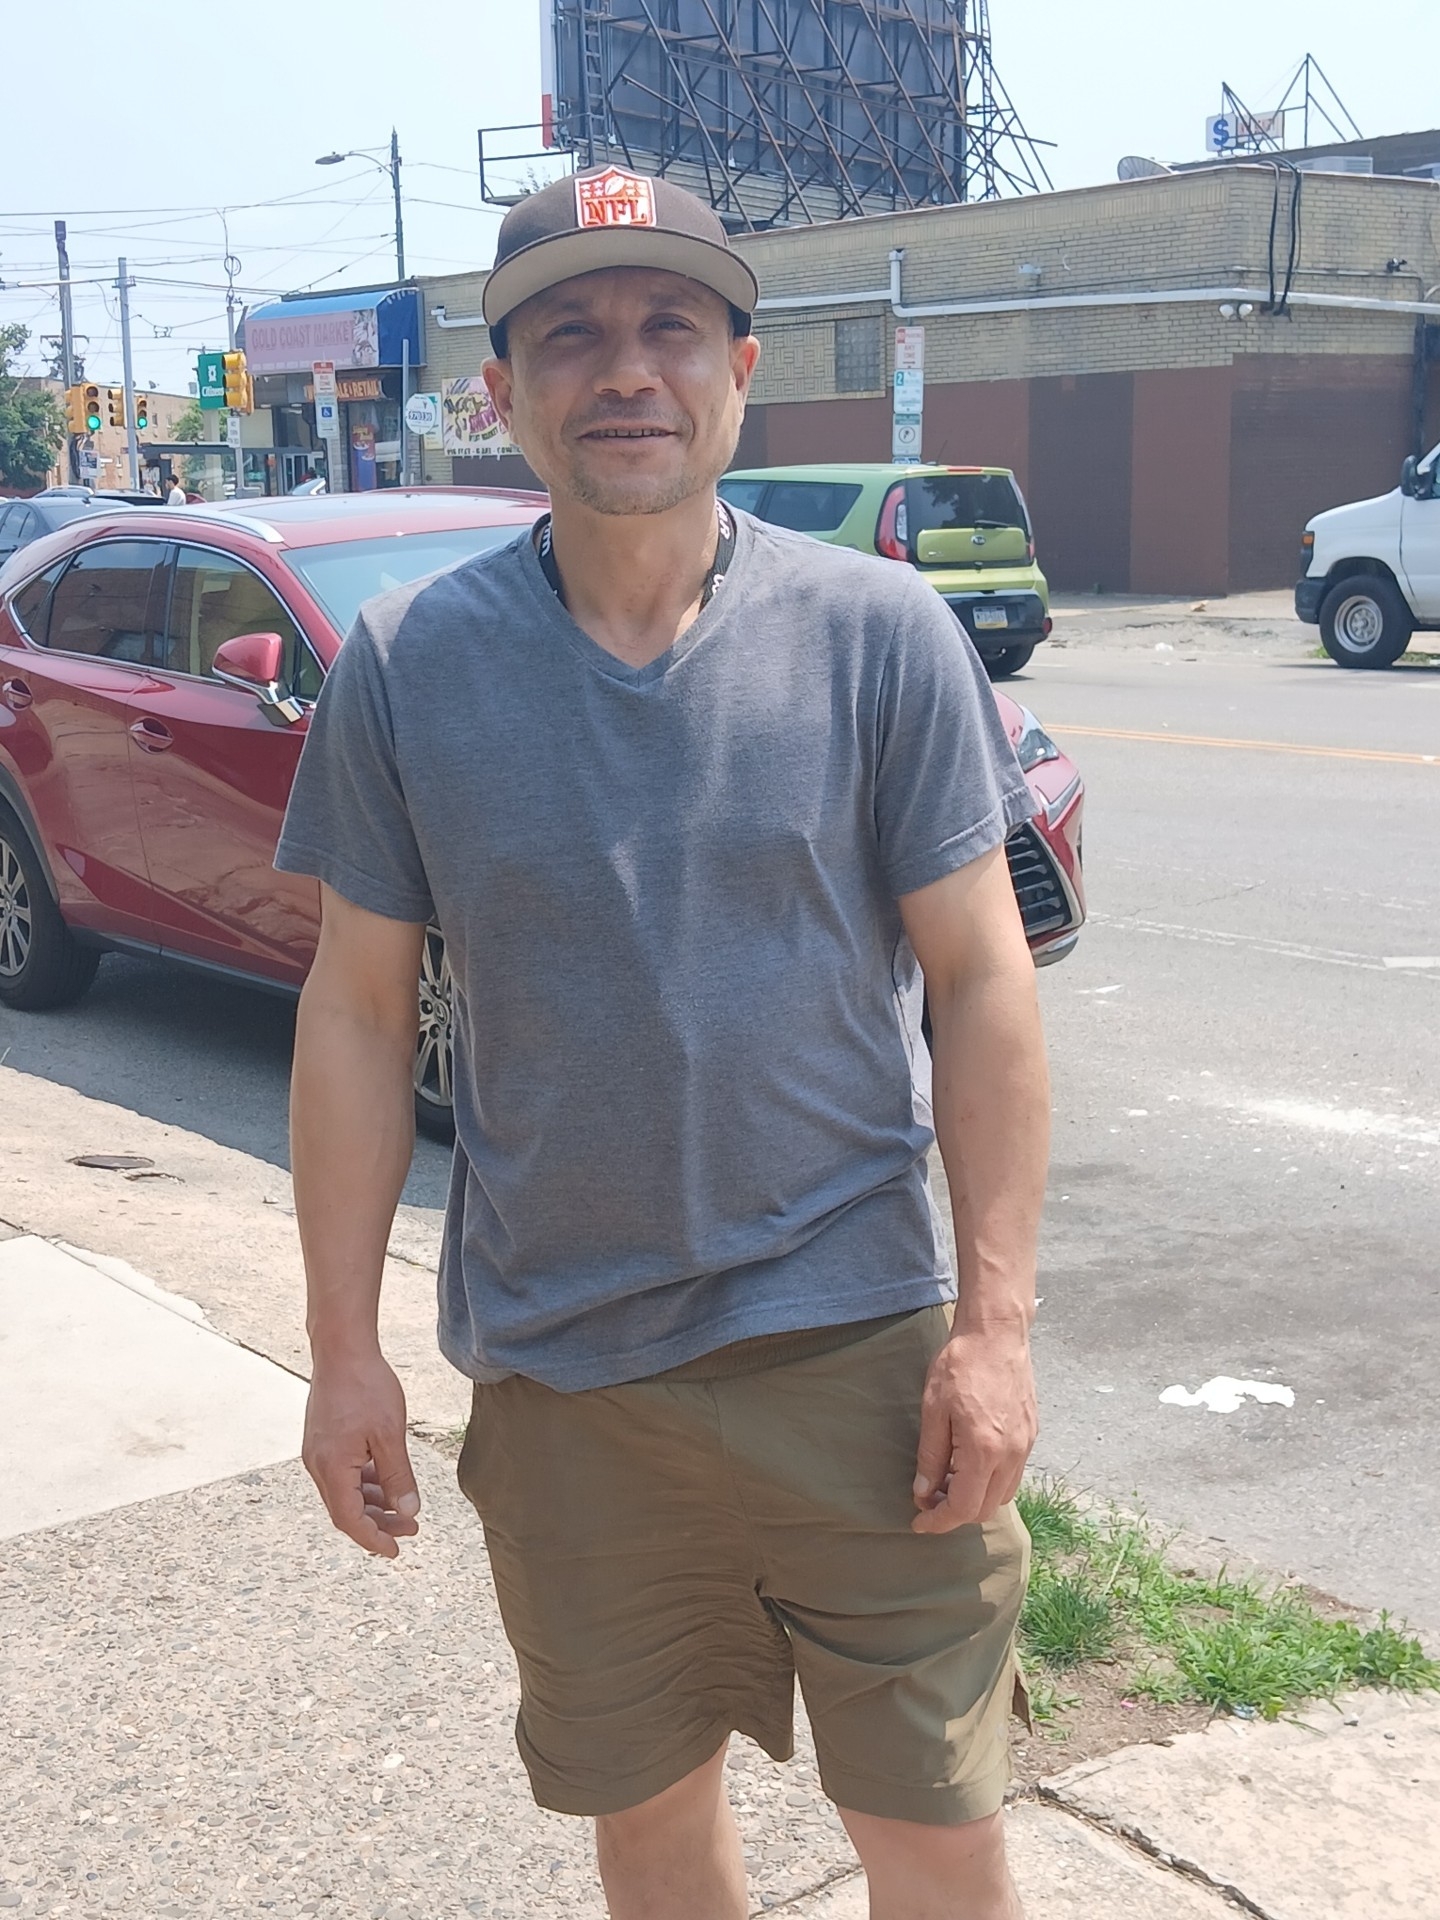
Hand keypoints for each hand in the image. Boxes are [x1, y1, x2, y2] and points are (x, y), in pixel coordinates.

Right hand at [302, 1350, 420, 1558]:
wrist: (342, 1349)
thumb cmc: (367, 1387)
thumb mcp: (391, 1435)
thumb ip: (398, 1477)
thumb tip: (408, 1512)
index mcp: (331, 1468)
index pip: (349, 1520)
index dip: (373, 1539)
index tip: (395, 1551)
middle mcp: (317, 1465)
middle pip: (345, 1509)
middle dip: (378, 1523)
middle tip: (411, 1529)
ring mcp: (317, 1452)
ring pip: (344, 1492)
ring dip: (372, 1503)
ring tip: (403, 1507)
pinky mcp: (322, 1440)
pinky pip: (342, 1474)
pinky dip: (363, 1483)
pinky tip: (385, 1481)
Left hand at [911, 1322, 1036, 1534]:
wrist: (996, 1334)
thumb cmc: (960, 1365)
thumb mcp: (933, 1410)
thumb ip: (930, 1456)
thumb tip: (923, 1493)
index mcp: (984, 1451)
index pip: (963, 1508)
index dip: (939, 1522)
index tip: (919, 1522)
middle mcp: (1011, 1455)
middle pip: (985, 1509)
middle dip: (955, 1513)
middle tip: (929, 1499)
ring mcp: (1025, 1446)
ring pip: (1002, 1495)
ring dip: (975, 1498)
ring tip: (947, 1479)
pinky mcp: (1031, 1434)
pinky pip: (1012, 1474)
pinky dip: (990, 1481)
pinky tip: (969, 1462)